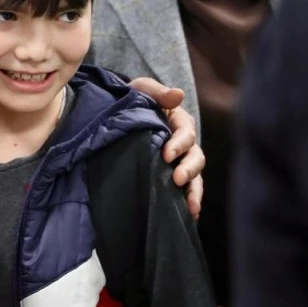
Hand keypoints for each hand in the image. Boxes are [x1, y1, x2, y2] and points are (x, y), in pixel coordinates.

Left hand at [129, 77, 205, 218]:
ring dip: (194, 190)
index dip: (179, 144)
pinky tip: (190, 216)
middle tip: (177, 179)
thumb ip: (157, 92)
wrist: (112, 115)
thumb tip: (179, 95)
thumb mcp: (140, 90)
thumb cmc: (130, 99)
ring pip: (194, 176)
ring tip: (191, 207)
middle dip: (189, 169)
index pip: (185, 133)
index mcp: (178, 121)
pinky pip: (185, 189)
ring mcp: (178, 161)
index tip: (166, 155)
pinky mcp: (169, 175)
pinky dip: (189, 200)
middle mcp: (182, 143)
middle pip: (195, 156)